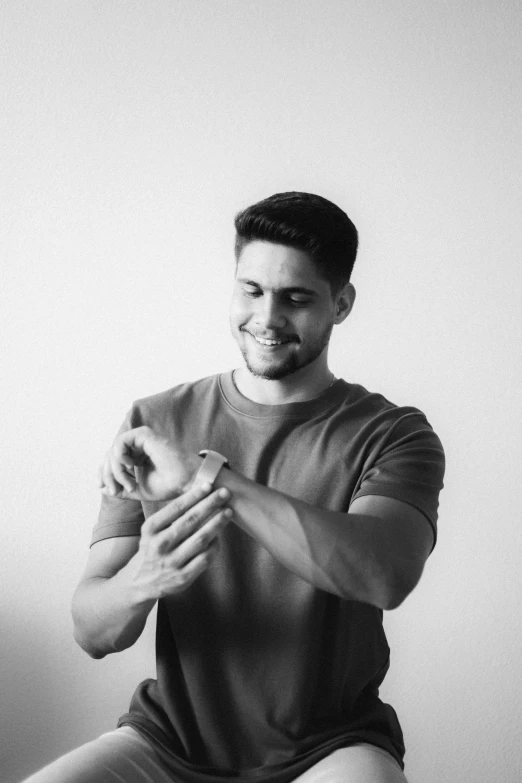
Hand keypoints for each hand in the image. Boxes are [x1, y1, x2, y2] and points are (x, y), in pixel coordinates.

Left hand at [98, 426, 200, 500]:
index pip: (112, 462)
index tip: (103, 488)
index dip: (104, 474)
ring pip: (113, 450)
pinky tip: (129, 467)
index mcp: (137, 457)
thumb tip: (101, 488)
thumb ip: (120, 488)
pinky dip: (119, 456)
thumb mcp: (137, 490)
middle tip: (116, 490)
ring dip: (116, 469)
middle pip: (110, 456)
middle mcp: (138, 447)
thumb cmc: (167, 485)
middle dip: (109, 474)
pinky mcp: (144, 434)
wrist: (185, 481)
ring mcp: (141, 440)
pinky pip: (120, 442)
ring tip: (129, 483)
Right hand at [125, 482, 232, 600]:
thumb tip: (199, 493)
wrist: (140, 582)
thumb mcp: (152, 531)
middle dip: (210, 504)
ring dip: (217, 523)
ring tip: (228, 512)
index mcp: (151, 529)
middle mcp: (160, 545)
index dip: (194, 496)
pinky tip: (219, 536)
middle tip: (225, 493)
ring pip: (200, 539)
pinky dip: (215, 546)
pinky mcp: (182, 578)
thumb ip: (170, 516)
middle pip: (190, 521)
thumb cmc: (152, 548)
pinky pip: (204, 558)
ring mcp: (172, 562)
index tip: (209, 485)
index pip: (175, 508)